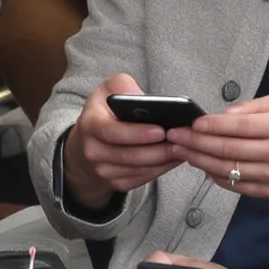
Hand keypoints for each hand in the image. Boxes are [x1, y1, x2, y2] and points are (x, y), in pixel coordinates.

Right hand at [62, 74, 187, 211]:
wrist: (85, 143)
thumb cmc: (102, 113)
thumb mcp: (106, 90)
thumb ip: (122, 85)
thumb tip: (141, 98)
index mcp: (90, 125)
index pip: (113, 132)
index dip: (138, 133)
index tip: (161, 130)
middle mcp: (93, 151)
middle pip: (131, 155)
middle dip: (159, 150)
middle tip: (182, 141)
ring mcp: (103, 170)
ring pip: (140, 169)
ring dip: (164, 160)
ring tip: (183, 148)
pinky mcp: (115, 183)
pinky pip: (142, 179)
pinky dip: (161, 169)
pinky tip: (174, 158)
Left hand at [170, 98, 268, 215]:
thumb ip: (254, 108)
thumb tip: (222, 116)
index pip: (239, 126)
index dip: (211, 126)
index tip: (191, 123)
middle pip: (228, 149)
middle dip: (196, 143)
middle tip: (174, 137)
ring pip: (228, 170)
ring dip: (200, 161)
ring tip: (181, 152)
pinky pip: (237, 186)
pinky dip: (216, 177)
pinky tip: (203, 167)